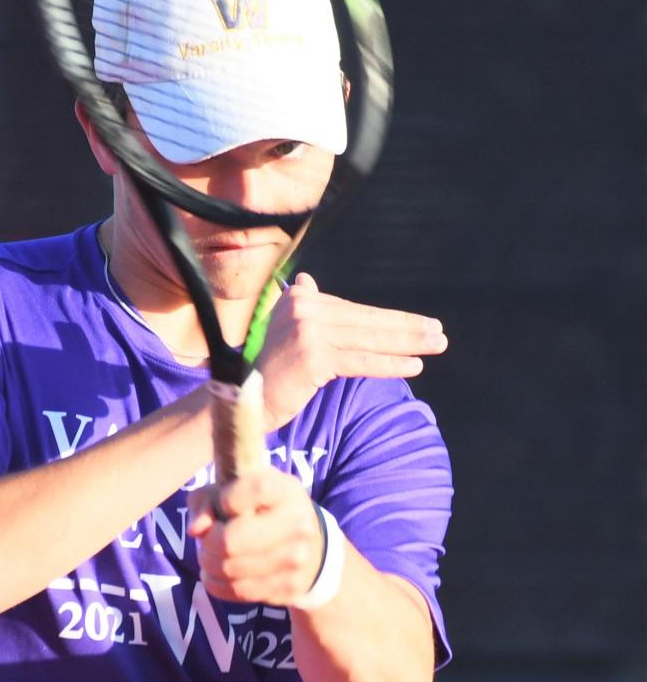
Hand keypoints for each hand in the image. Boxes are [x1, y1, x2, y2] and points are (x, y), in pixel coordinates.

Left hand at [188, 467, 323, 604]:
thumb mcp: (232, 492)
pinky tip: (218, 575)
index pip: (255, 490)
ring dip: (209, 565)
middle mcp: (298, 523)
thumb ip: (205, 500)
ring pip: (230, 570)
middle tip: (206, 540)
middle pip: (231, 541)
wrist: (309, 546)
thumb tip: (196, 530)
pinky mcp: (291, 587)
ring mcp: (298, 558)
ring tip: (210, 557)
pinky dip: (218, 584)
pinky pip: (238, 591)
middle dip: (208, 543)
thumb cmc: (258, 511)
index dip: (228, 499)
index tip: (224, 503)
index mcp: (284, 490)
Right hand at [258, 272, 447, 429]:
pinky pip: (360, 361)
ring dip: (407, 343)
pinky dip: (390, 363)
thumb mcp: (285, 332)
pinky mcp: (312, 357)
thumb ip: (303, 307)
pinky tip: (414, 365)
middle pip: (365, 321)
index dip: (389, 319)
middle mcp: (302, 308)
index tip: (421, 323)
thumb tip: (308, 282)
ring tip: (436, 345)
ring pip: (368, 339)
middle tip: (439, 332)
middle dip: (407, 327)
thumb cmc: (268, 371)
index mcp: (299, 299)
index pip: (354, 311)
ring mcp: (306, 331)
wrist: (243, 399)